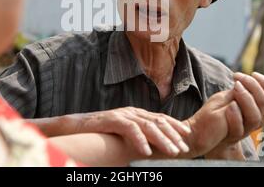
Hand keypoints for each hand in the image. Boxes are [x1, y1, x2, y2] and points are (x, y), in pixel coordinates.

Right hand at [76, 107, 191, 156]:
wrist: (76, 126)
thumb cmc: (100, 132)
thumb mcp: (123, 133)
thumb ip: (137, 134)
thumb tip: (153, 146)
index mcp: (136, 114)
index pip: (160, 118)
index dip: (175, 124)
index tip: (187, 134)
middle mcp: (132, 112)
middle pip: (158, 122)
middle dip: (173, 135)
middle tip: (184, 148)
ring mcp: (123, 115)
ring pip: (148, 126)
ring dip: (162, 139)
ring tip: (172, 151)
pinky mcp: (112, 120)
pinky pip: (130, 129)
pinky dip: (140, 140)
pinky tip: (147, 151)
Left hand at [184, 72, 263, 157]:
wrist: (211, 133)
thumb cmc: (225, 111)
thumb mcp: (238, 98)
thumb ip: (252, 92)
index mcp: (262, 111)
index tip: (253, 73)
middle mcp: (257, 121)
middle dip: (252, 85)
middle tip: (237, 77)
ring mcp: (246, 129)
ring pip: (254, 117)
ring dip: (245, 98)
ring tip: (235, 86)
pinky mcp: (233, 136)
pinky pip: (238, 128)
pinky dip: (235, 115)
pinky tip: (230, 104)